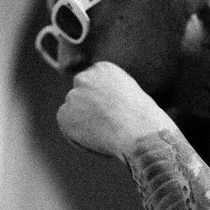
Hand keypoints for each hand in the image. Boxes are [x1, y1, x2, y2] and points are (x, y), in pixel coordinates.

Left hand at [57, 61, 177, 157]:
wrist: (140, 131)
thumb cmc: (145, 118)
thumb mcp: (132, 96)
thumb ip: (112, 96)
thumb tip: (103, 108)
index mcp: (103, 68)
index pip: (93, 83)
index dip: (101, 100)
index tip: (111, 112)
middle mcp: (85, 77)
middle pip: (80, 96)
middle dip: (88, 109)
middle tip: (105, 126)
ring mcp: (73, 95)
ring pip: (74, 113)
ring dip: (85, 124)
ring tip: (107, 135)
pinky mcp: (64, 115)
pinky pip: (68, 128)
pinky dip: (79, 137)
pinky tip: (98, 141)